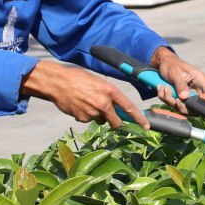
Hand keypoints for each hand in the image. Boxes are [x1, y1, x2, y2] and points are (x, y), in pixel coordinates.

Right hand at [19, 60, 148, 129]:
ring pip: (100, 120)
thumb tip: (116, 107)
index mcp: (110, 91)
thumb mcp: (98, 82)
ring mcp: (93, 112)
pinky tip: (78, 105)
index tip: (147, 126)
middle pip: (116, 122)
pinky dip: (85, 115)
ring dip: (97, 115)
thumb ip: (108, 95)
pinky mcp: (82, 118)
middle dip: (115, 122)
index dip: (139, 118)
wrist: (58, 82)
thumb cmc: (78, 78)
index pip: (129, 107)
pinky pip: (88, 120)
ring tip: (86, 102)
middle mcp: (104, 103)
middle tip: (110, 117)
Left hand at [149, 46, 204, 111]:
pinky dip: (166, 98)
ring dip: (171, 100)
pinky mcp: (181, 98)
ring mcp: (189, 95)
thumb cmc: (171, 64)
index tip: (197, 106)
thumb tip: (185, 97)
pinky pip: (174, 104)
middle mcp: (197, 90)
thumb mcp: (175, 73)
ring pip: (183, 107)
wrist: (163, 63)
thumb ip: (180, 84)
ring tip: (164, 88)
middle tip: (173, 98)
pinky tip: (161, 88)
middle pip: (197, 107)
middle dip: (182, 105)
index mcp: (201, 81)